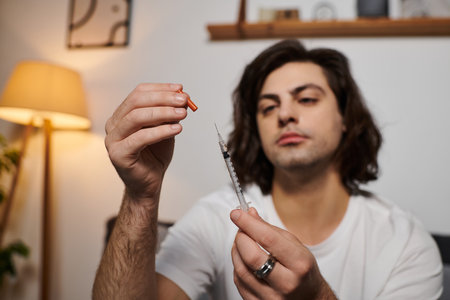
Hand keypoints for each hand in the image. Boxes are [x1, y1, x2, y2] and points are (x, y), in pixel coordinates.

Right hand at [105, 83, 188, 200]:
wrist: (149, 183)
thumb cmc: (155, 156)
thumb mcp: (165, 129)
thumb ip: (170, 114)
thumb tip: (182, 97)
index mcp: (122, 115)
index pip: (139, 93)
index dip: (160, 88)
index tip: (180, 89)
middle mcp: (114, 124)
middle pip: (137, 102)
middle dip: (163, 98)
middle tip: (183, 101)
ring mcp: (113, 139)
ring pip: (137, 117)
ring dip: (163, 112)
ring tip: (182, 114)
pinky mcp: (118, 154)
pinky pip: (140, 138)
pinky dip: (161, 131)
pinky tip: (176, 129)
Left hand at [230, 208, 336, 299]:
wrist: (311, 299)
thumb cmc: (303, 270)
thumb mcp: (295, 246)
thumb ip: (270, 229)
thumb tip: (249, 214)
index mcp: (299, 264)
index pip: (267, 239)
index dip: (248, 223)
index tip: (237, 213)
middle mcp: (286, 283)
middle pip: (251, 256)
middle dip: (240, 238)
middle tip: (241, 229)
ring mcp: (272, 297)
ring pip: (241, 270)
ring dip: (236, 251)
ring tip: (241, 242)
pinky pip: (239, 283)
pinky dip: (237, 267)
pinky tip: (243, 260)